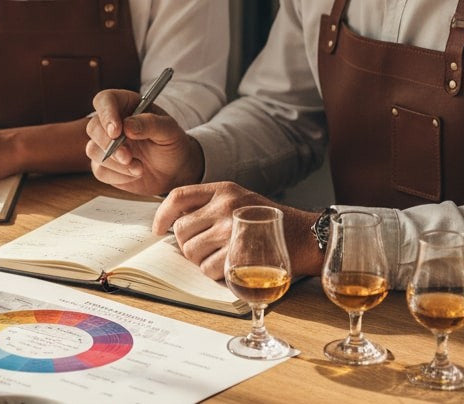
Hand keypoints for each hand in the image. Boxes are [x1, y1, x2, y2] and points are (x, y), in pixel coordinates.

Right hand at [85, 89, 203, 195]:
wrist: (175, 170)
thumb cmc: (172, 143)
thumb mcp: (169, 130)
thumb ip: (151, 124)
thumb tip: (127, 126)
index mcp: (125, 105)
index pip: (105, 100)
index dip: (106, 114)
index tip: (117, 131)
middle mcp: (111, 123)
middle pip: (93, 127)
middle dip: (108, 144)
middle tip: (128, 157)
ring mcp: (105, 145)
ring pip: (93, 150)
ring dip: (115, 163)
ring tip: (140, 168)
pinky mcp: (104, 166)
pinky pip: (100, 171)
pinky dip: (118, 176)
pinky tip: (135, 174)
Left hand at [152, 182, 321, 279]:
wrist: (306, 236)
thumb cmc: (271, 222)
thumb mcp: (241, 200)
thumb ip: (212, 205)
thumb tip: (176, 224)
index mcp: (223, 189)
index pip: (178, 196)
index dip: (162, 214)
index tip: (157, 229)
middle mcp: (225, 205)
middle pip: (181, 230)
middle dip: (187, 246)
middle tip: (204, 250)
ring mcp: (231, 229)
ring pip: (191, 252)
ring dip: (201, 262)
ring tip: (221, 258)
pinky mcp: (238, 254)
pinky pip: (208, 269)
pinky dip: (216, 274)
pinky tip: (231, 268)